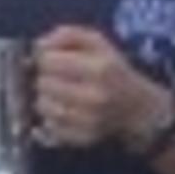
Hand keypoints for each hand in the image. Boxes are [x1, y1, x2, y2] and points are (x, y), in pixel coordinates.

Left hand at [25, 27, 158, 151]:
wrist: (136, 107)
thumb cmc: (111, 69)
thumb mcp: (96, 42)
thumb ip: (67, 35)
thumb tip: (38, 46)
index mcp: (99, 69)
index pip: (48, 61)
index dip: (44, 58)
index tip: (51, 60)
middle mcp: (94, 97)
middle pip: (42, 84)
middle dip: (44, 78)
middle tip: (54, 78)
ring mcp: (89, 121)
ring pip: (42, 107)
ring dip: (44, 98)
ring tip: (56, 94)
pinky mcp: (82, 138)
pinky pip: (49, 127)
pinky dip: (47, 119)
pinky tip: (59, 111)